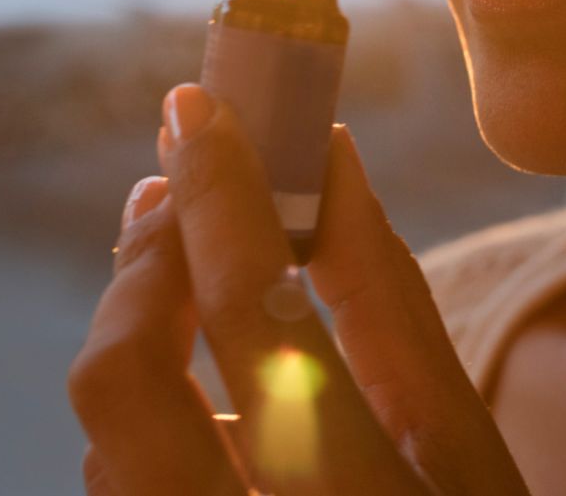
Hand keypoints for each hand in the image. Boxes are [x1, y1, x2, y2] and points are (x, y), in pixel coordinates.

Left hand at [69, 84, 529, 494]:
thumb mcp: (462, 444)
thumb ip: (388, 295)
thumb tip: (329, 156)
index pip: (257, 311)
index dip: (221, 193)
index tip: (195, 106)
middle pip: (125, 378)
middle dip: (143, 262)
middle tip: (175, 189)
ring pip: (102, 435)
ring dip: (136, 328)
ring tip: (183, 263)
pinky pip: (117, 481)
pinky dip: (145, 405)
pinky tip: (196, 379)